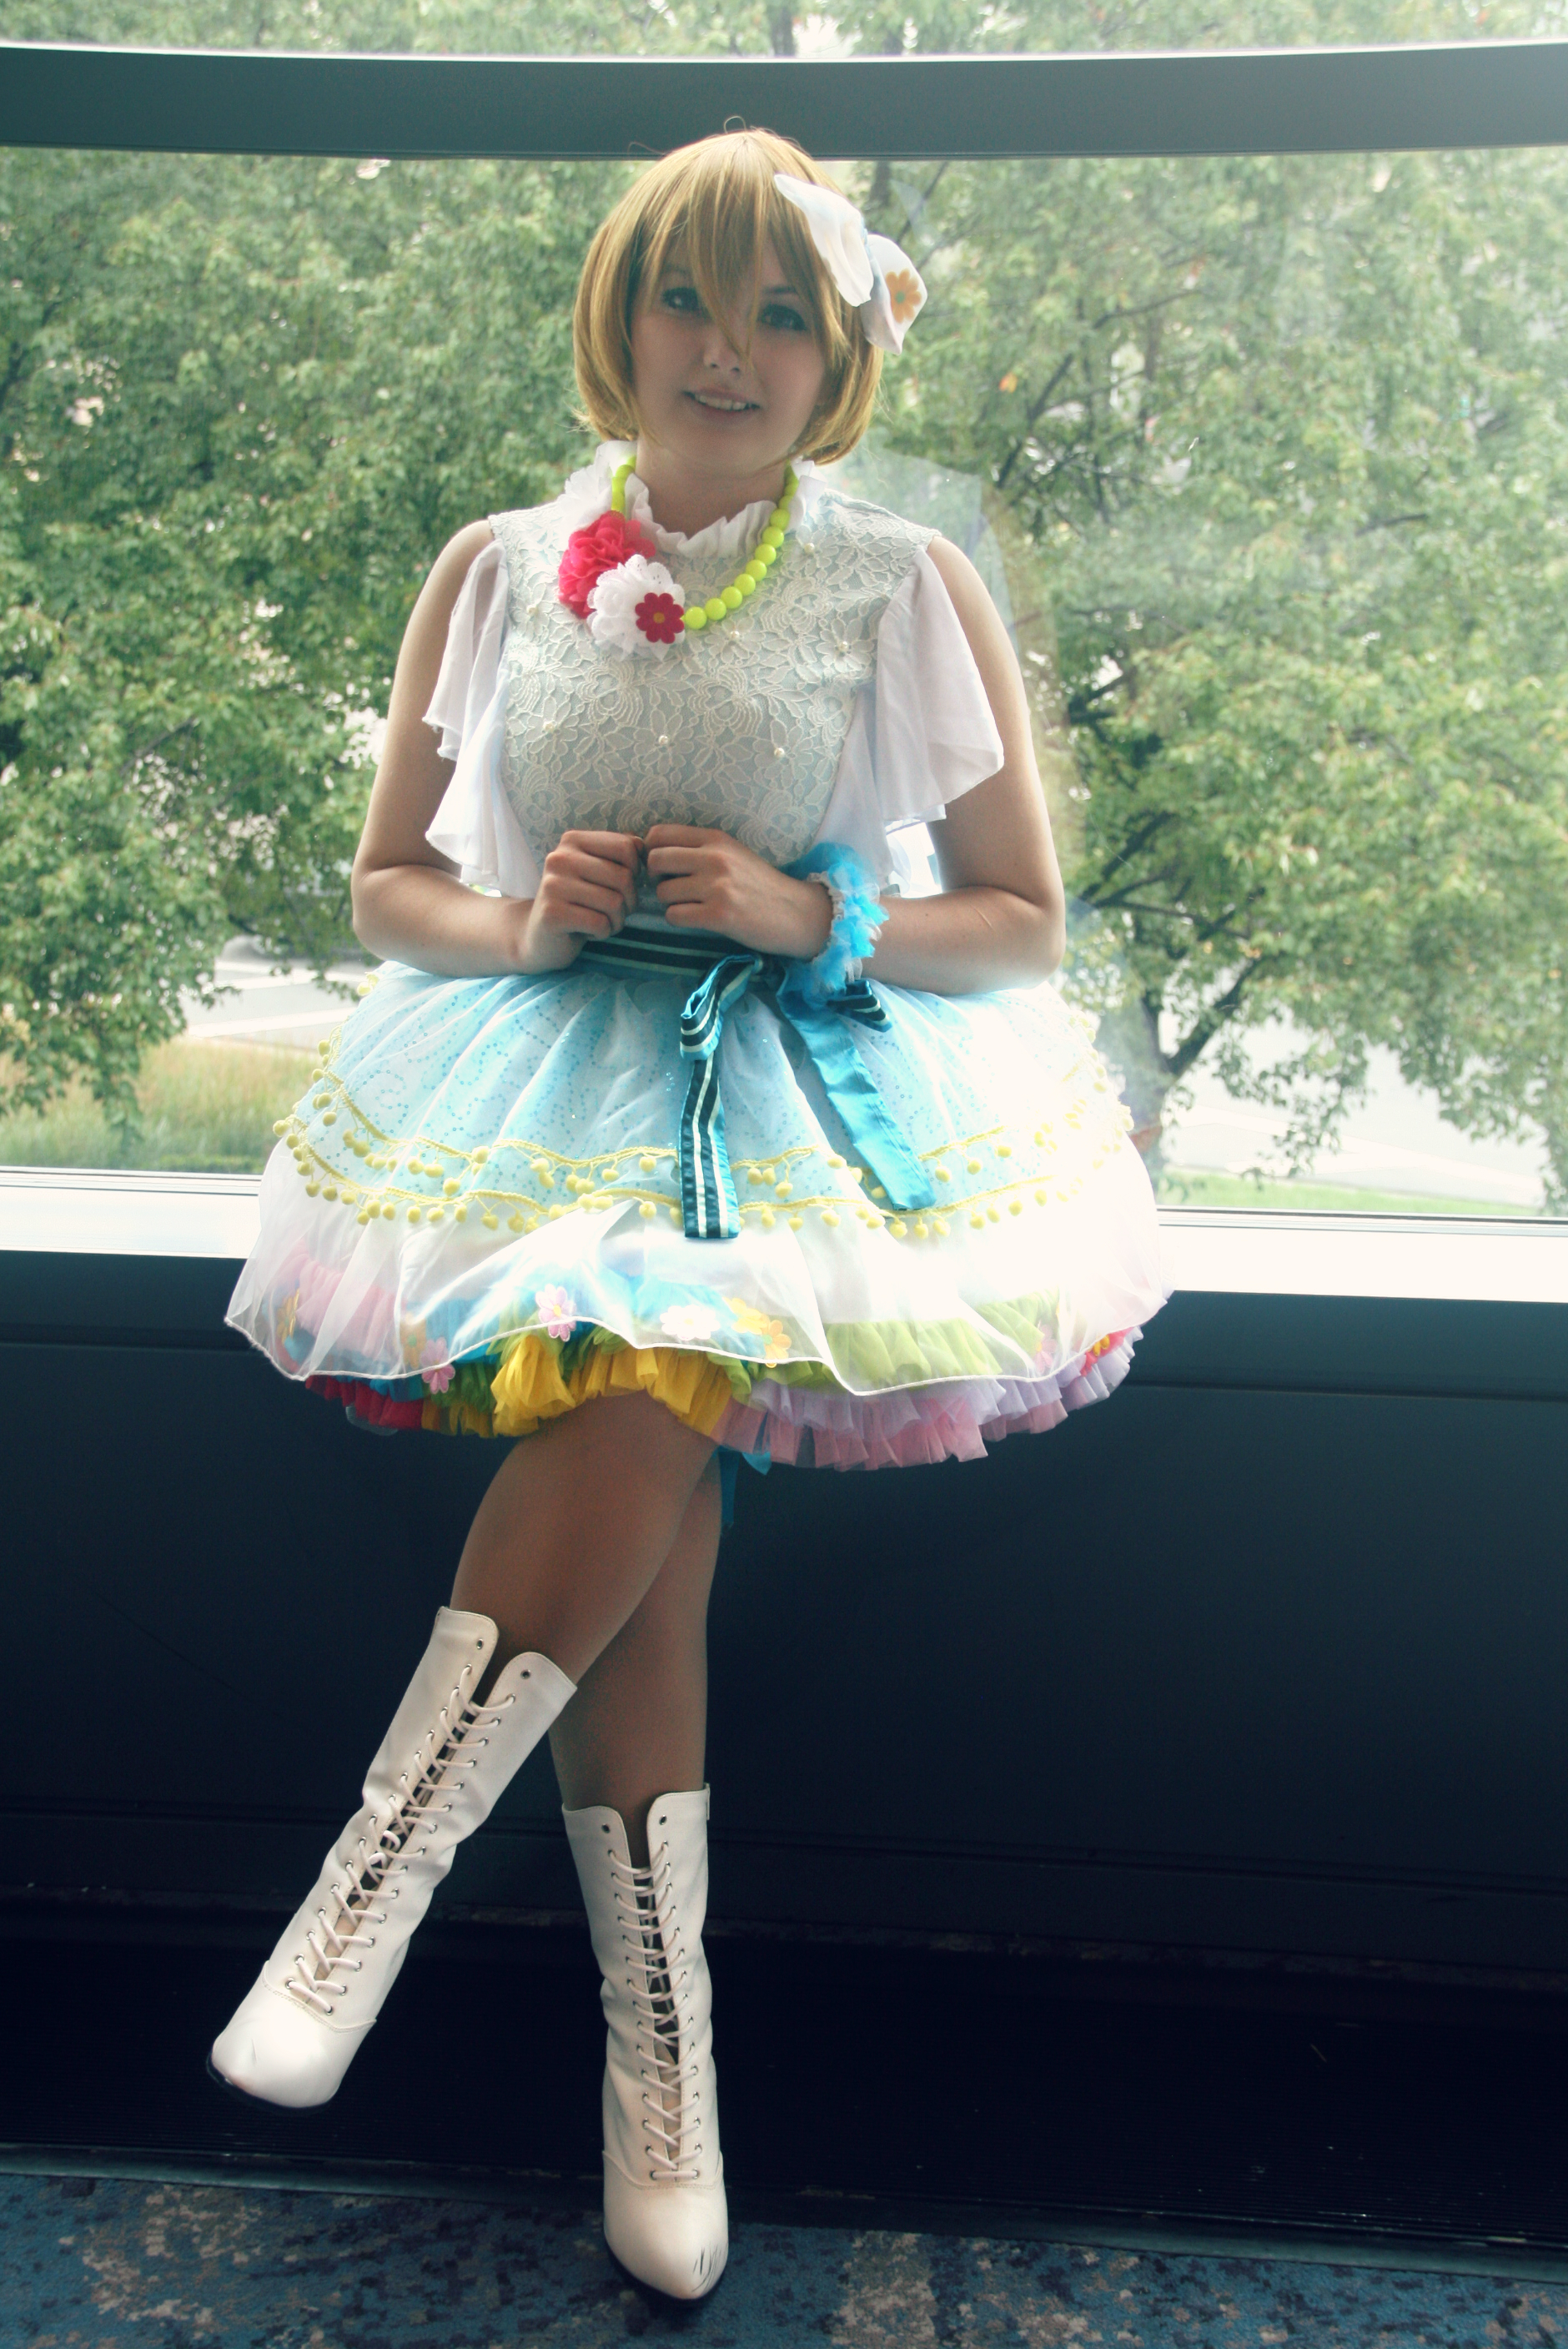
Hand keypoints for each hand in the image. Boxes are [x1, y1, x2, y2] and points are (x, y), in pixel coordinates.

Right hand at [513, 830, 641, 971]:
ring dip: (617, 920)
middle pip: (623, 877)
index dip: (635, 872)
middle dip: (629, 902)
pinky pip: (600, 923)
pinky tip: (587, 932)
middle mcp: (560, 858)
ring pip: (614, 902)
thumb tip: (641, 844)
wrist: (539, 936)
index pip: (625, 847)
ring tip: (601, 922)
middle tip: (614, 912)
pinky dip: (603, 933)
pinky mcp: (552, 914)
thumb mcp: (596, 872)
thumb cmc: (577, 902)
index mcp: (572, 841)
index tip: (621, 887)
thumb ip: (617, 854)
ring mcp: (553, 885)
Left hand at [643, 825, 832, 959]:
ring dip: (670, 903)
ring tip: (690, 905)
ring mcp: (716, 887)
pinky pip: (674, 916)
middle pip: (655, 861)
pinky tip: (696, 918)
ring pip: (663, 892)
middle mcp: (714, 858)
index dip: (652, 851)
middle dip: (656, 877)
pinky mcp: (719, 915)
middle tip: (671, 887)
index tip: (664, 866)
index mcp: (716, 838)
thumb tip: (656, 852)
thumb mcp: (733, 853)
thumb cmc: (760, 884)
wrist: (795, 912)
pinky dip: (679, 920)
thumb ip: (700, 848)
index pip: (659, 834)